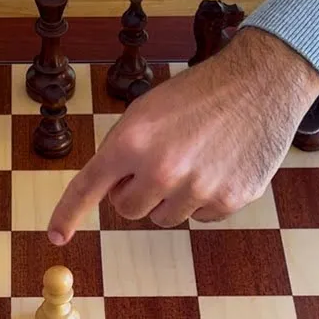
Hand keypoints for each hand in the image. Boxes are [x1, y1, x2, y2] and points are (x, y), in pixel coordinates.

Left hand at [48, 27, 318, 241]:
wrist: (262, 83)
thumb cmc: (199, 94)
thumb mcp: (147, 111)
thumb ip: (122, 150)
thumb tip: (108, 192)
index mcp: (133, 141)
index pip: (89, 187)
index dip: (68, 214)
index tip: (56, 236)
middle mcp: (162, 170)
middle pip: (127, 210)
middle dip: (136, 192)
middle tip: (158, 164)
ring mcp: (197, 190)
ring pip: (164, 217)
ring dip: (170, 197)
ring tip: (193, 160)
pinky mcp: (228, 201)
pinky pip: (199, 217)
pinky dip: (203, 198)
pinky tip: (218, 166)